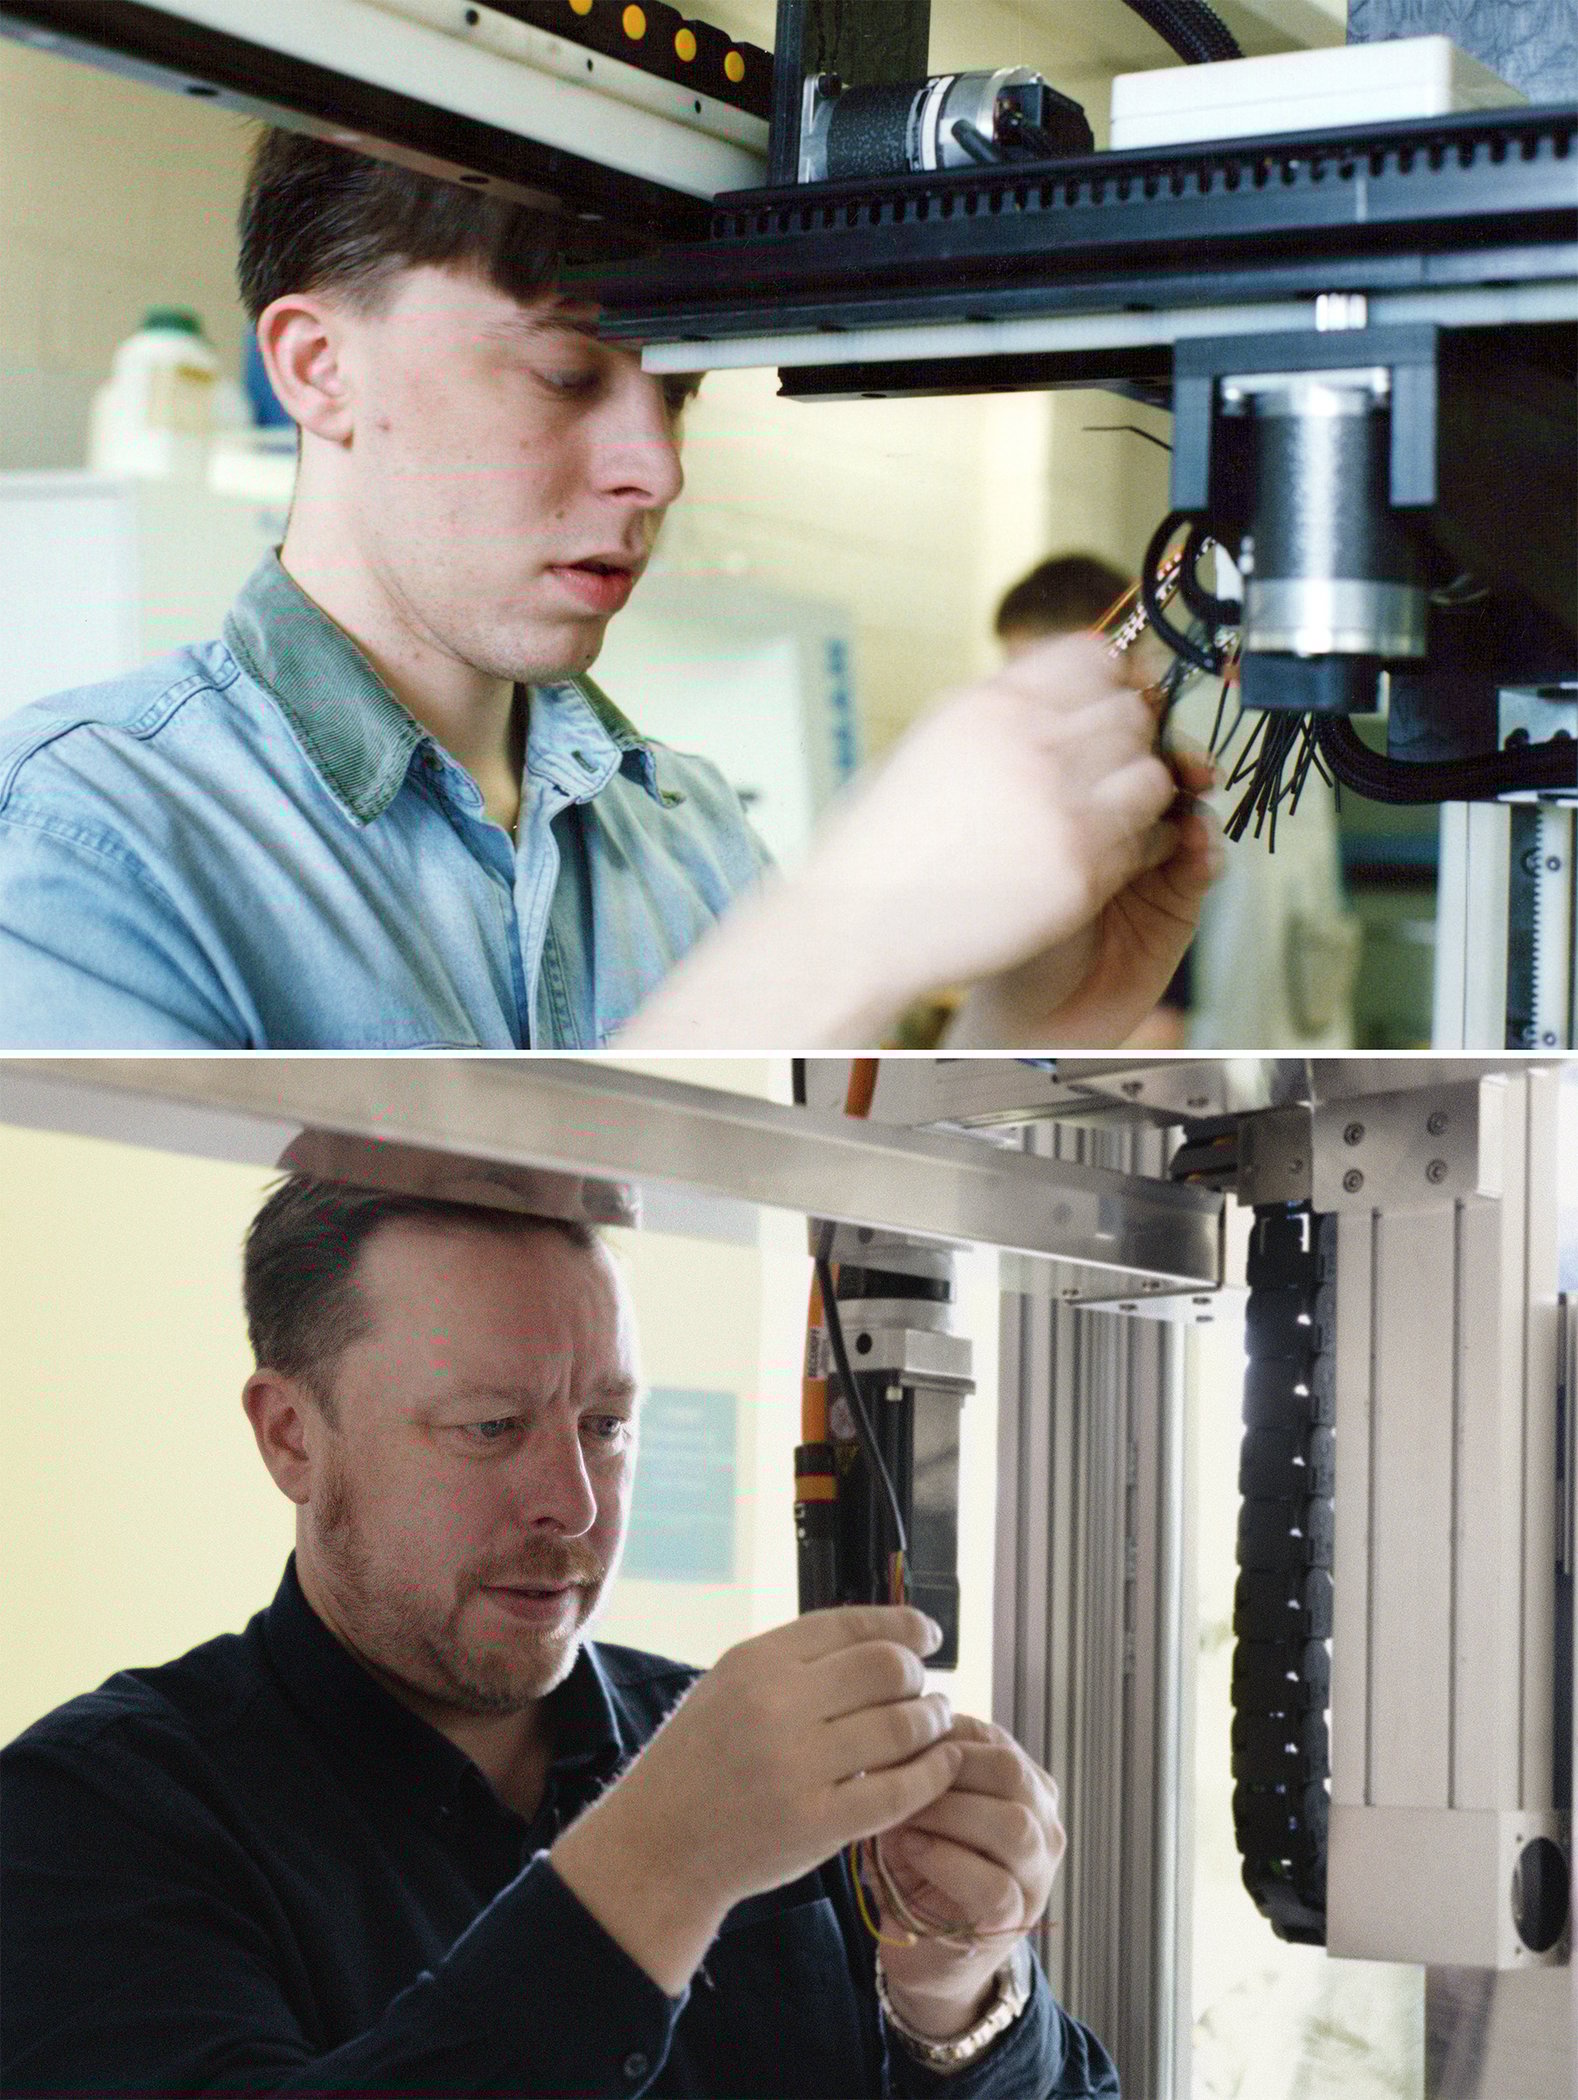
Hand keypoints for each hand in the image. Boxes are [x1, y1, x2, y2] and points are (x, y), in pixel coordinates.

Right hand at [550, 1607, 962, 1994]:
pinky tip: (941, 1765)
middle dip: (919, 1677)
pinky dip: (933, 1773)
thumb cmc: (700, 1763)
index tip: (929, 1637)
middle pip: (886, 1668)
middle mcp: (775, 1704)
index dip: (903, 1625)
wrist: (659, 1847)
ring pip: (901, 1725)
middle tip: (927, 1692)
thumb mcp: (728, 1688)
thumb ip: (795, 1663)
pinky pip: (899, 1790)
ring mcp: (795, 1766)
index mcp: (754, 1661)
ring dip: (933, 1721)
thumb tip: (884, 1640)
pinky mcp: (815, 1824)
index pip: (850, 1623)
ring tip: (936, 1725)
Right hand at [800, 633, 1189, 999]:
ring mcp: (1061, 808)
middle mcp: (1032, 745)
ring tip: (1110, 815)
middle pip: (1130, 712)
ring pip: (1152, 775)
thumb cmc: (878, 847)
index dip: (1108, 680)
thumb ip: (993, 718)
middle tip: (1110, 767)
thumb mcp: (927, 746)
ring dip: (1139, 792)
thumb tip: (1043, 699)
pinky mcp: (1080, 869)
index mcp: (990, 707)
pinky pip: (1147, 841)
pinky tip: (1105, 859)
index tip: (1106, 702)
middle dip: (1129, 737)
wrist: (856, 925)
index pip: (1092, 658)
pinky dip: (1138, 846)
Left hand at [871, 1717, 1064, 2042]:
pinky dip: (947, 1862)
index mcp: (1024, 1783)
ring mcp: (1036, 1873)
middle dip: (947, 1768)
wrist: (927, 1951)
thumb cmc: (922, 1862)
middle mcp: (1042, 1822)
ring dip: (949, 1813)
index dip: (939, 1732)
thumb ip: (921, 1769)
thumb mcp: (923, 1805)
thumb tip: (891, 1730)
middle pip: (1011, 1771)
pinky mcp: (1015, 1919)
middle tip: (896, 1775)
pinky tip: (912, 1849)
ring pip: (1013, 1825)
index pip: (990, 1737)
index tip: (891, 1740)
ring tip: (903, 1816)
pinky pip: (993, 1885)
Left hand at [946, 752, 1219, 1047]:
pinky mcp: (1177, 900)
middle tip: (1171, 754)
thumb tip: (1069, 732)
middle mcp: (1110, 823)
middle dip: (1166, 752)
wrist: (1027, 1015)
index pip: (1107, 743)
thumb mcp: (1018, 859)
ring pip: (1186, 805)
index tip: (1137, 707)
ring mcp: (1147, 859)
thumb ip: (1049, 802)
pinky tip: (1196, 847)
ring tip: (1190, 797)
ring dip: (1192, 796)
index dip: (1128, 724)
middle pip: (1154, 765)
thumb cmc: (1003, 934)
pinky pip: (1203, 861)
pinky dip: (1206, 848)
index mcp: (1068, 800)